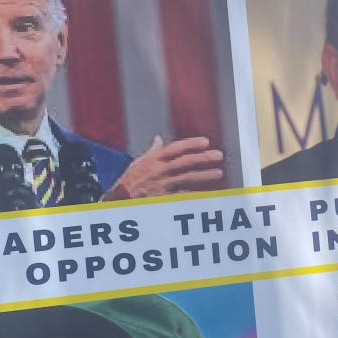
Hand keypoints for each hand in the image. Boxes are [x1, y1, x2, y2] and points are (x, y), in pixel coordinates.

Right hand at [103, 136, 223, 198]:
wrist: (119, 199)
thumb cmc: (130, 180)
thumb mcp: (139, 162)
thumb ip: (152, 151)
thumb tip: (158, 138)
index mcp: (154, 159)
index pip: (176, 148)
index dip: (191, 144)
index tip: (206, 141)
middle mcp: (159, 170)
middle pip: (185, 162)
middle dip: (203, 158)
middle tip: (218, 155)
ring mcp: (162, 184)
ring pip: (187, 178)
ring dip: (204, 175)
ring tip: (219, 172)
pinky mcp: (163, 198)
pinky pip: (183, 196)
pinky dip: (195, 195)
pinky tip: (207, 194)